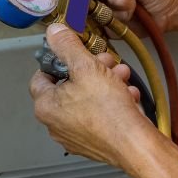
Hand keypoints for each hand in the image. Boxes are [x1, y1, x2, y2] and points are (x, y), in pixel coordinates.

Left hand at [30, 23, 151, 166]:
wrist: (136, 145)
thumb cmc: (109, 113)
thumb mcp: (86, 67)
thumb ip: (67, 46)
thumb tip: (54, 33)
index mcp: (46, 106)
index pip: (41, 76)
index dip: (58, 60)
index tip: (72, 53)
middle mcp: (56, 124)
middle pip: (68, 86)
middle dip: (89, 69)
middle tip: (104, 62)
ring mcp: (75, 135)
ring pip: (87, 98)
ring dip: (105, 82)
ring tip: (121, 76)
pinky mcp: (94, 141)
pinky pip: (100, 114)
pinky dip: (113, 102)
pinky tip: (127, 95)